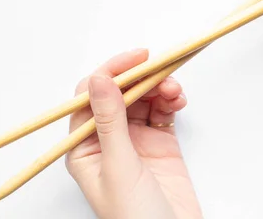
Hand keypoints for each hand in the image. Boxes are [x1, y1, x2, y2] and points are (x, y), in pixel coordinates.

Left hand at [65, 49, 202, 218]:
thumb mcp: (119, 166)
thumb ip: (110, 121)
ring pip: (144, 98)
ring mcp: (135, 140)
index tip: (136, 59)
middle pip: (121, 93)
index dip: (112, 73)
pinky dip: (171, 101)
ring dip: (160, 87)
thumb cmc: (135, 217)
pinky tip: (178, 100)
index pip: (91, 97)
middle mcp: (107, 139)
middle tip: (163, 70)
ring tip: (175, 91)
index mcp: (84, 147)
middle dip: (142, 79)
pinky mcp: (160, 142)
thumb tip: (100, 80)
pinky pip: (162, 110)